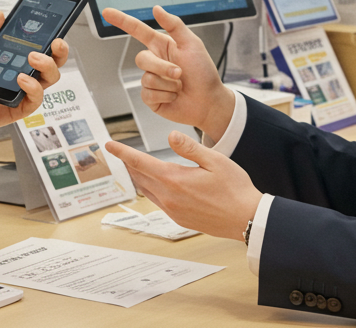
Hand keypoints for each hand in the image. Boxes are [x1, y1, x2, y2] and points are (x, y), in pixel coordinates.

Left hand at [0, 11, 68, 141]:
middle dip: (60, 52)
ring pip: (50, 79)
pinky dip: (32, 87)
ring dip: (46, 66)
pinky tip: (22, 79)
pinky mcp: (21, 107)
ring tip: (32, 58)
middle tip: (53, 43)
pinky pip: (36, 99)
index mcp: (21, 59)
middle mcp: (28, 74)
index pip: (46, 48)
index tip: (57, 30)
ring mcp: (26, 91)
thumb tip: (1, 15)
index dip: (56, 40)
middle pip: (55, 63)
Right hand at [101, 6, 235, 138]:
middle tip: (180, 73)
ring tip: (180, 86)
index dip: (121, 21)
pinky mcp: (151, 97)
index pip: (137, 30)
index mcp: (162, 46)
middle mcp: (155, 62)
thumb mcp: (192, 44)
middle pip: (141, 59)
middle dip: (161, 67)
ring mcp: (152, 80)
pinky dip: (164, 95)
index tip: (107, 13)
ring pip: (146, 78)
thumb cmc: (204, 73)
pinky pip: (148, 94)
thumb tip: (156, 9)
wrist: (209, 102)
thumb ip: (174, 25)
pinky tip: (174, 96)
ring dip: (167, 83)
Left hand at [106, 131, 261, 239]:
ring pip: (147, 190)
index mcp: (175, 180)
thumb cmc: (235, 189)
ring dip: (139, 177)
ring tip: (134, 166)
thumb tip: (170, 135)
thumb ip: (189, 147)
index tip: (109, 145)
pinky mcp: (179, 219)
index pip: (140, 162)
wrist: (246, 220)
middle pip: (139, 177)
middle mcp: (169, 197)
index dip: (122, 152)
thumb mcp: (215, 160)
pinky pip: (158, 201)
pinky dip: (151, 189)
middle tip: (120, 152)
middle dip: (129, 163)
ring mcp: (173, 211)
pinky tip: (156, 184)